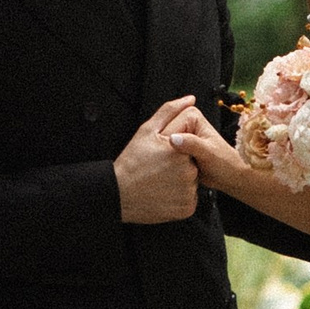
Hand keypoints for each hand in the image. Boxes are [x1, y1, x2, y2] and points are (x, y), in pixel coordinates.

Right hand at [116, 97, 202, 223]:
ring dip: (179, 183)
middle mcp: (188, 172)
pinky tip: (163, 194)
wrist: (119, 193)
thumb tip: (190, 99)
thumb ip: (170, 111)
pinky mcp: (186, 209)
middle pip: (191, 166)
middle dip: (178, 167)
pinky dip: (178, 198)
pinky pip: (188, 200)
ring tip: (159, 182)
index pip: (189, 148)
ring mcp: (188, 193)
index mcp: (182, 151)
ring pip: (190, 183)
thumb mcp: (147, 130)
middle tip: (158, 170)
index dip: (174, 152)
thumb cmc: (132, 161)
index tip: (160, 158)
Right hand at [166, 103, 250, 196]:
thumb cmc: (225, 163)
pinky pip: (166, 157)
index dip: (167, 144)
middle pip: (163, 138)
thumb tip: (173, 138)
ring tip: (178, 171)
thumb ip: (192, 144)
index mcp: (191, 116)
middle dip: (168, 153)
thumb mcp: (209, 153)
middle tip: (178, 166)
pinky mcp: (178, 150)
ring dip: (167, 161)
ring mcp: (180, 137)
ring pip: (162, 149)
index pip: (167, 128)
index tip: (174, 157)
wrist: (229, 177)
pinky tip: (174, 173)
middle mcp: (184, 123)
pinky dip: (168, 166)